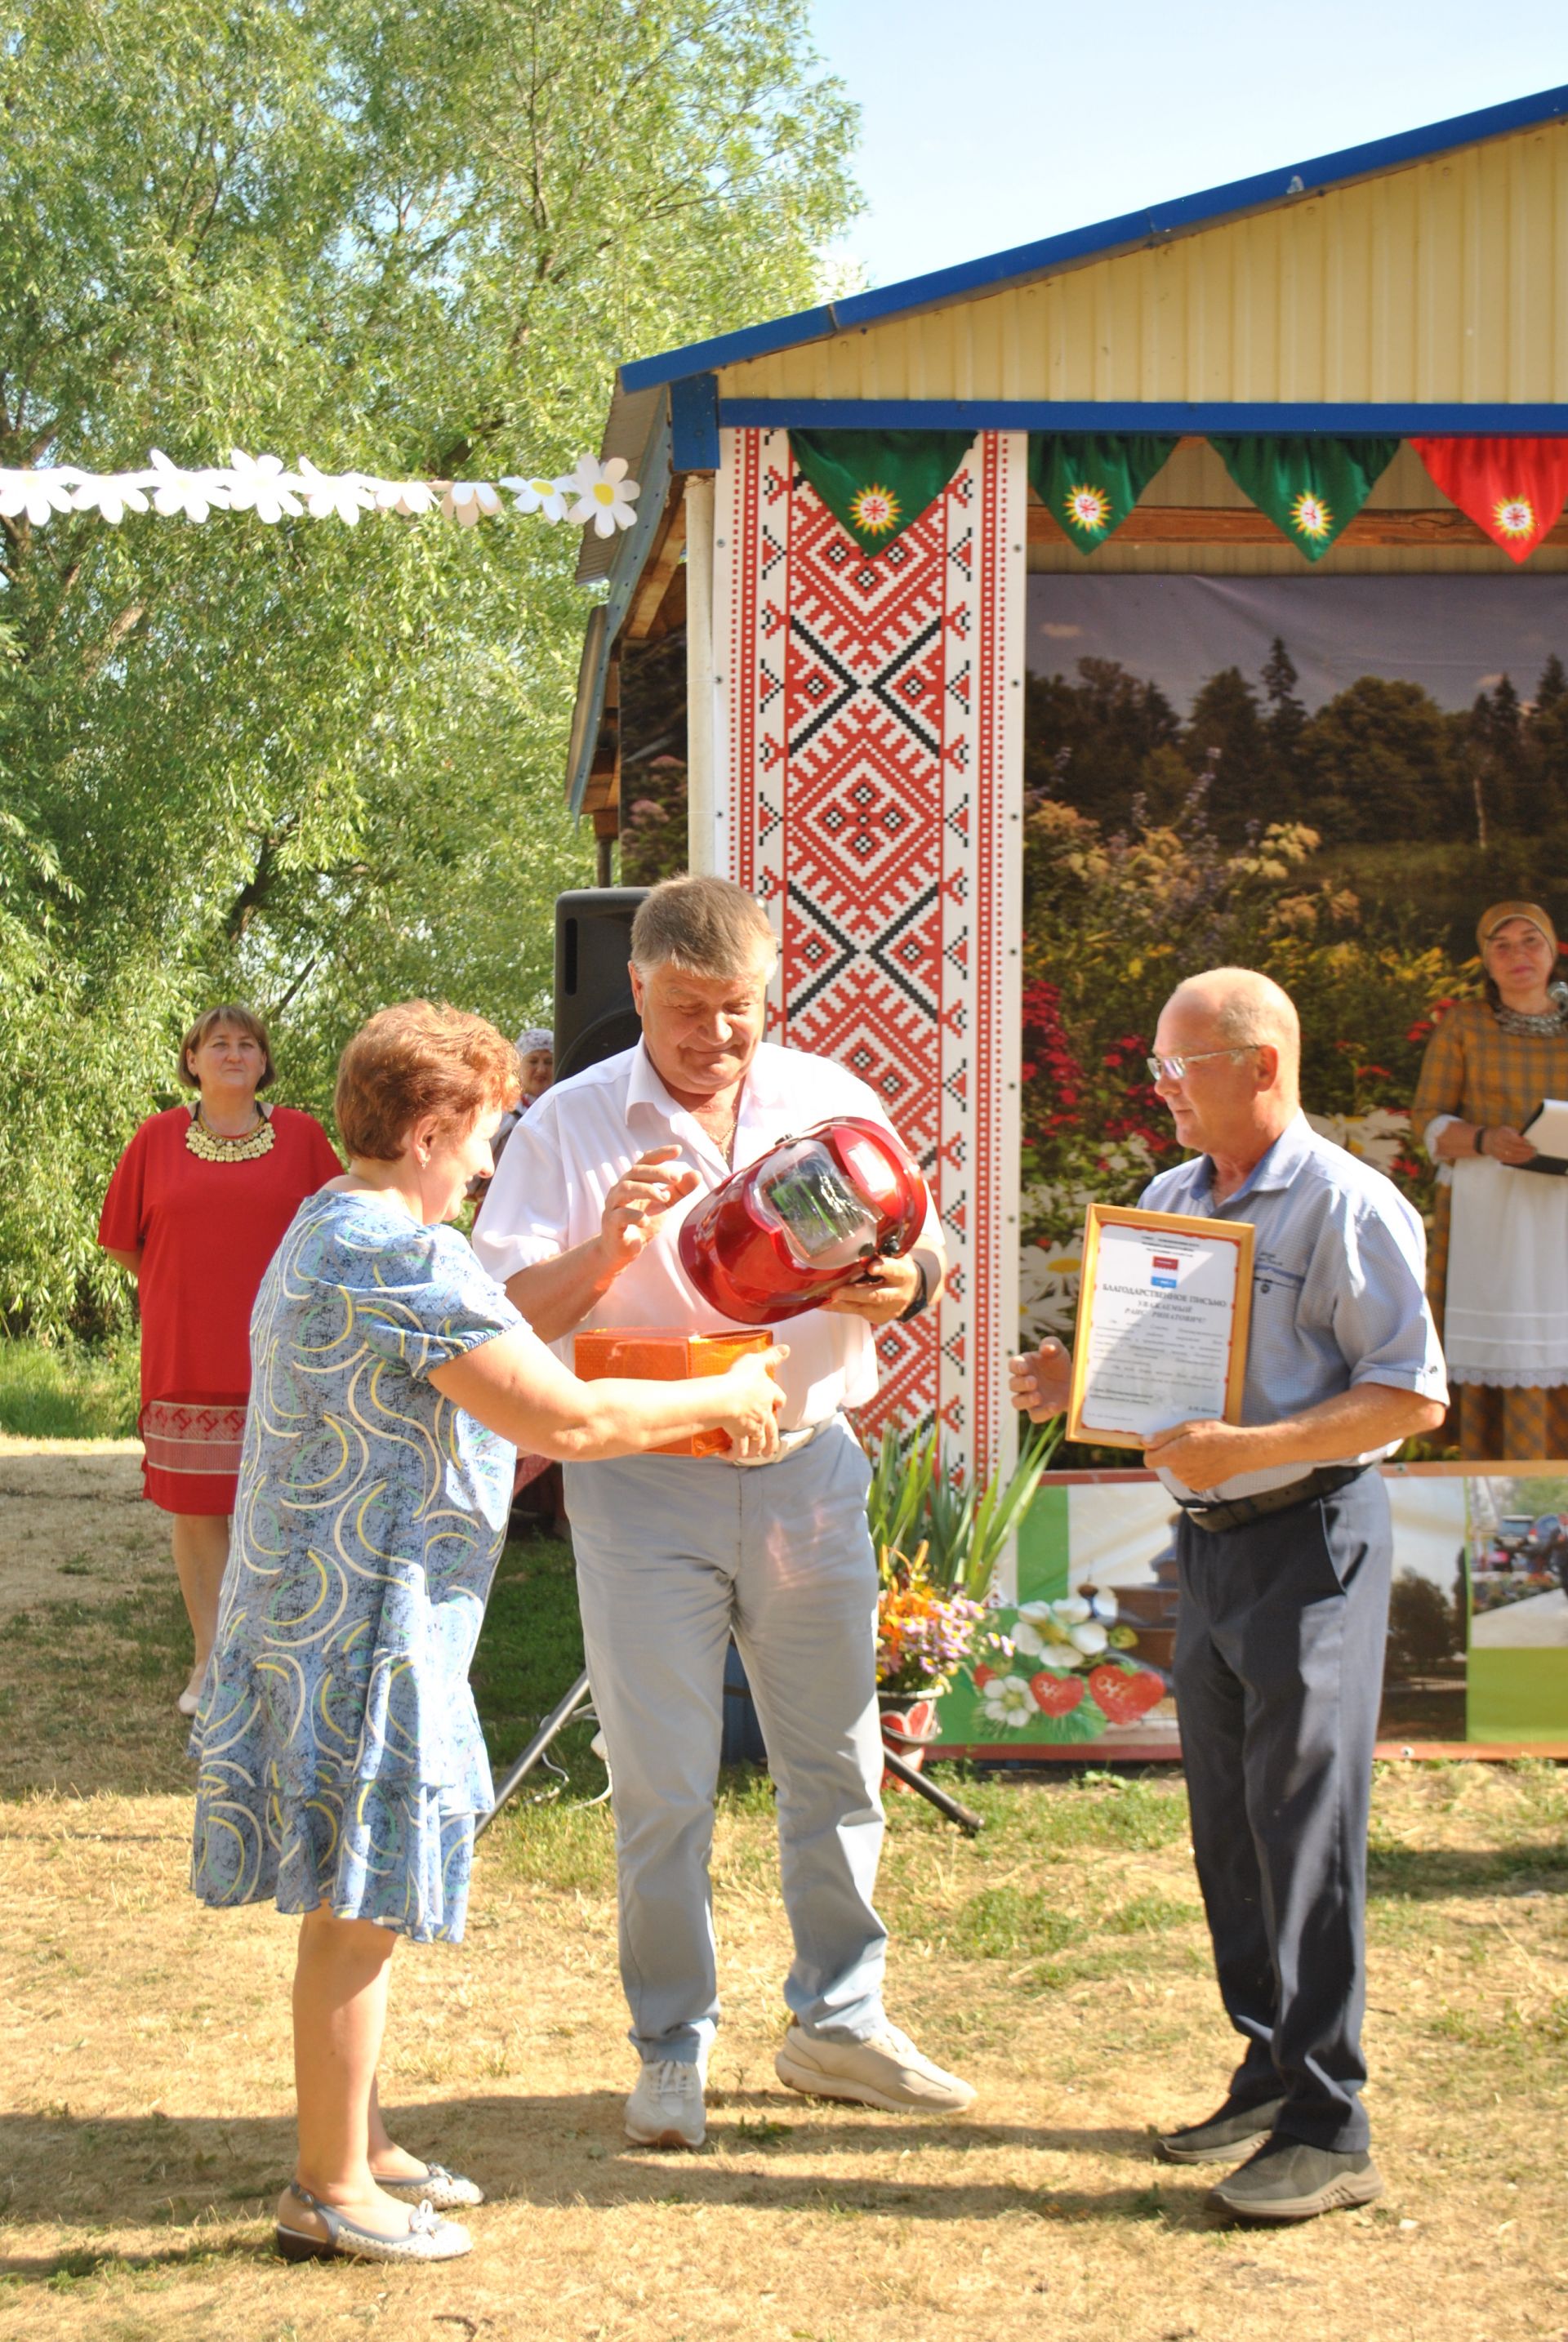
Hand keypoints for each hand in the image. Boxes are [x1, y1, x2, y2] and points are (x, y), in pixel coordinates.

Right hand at [597, 1146, 699, 1272]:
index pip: (645, 1161)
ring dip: (647, 1190)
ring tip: (664, 1198)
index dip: (660, 1154)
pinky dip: (634, 1216)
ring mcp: (613, 1206)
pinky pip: (620, 1215)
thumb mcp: (663, 1205)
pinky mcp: (611, 1224)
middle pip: (636, 1171)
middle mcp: (621, 1189)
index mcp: (634, 1182)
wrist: (621, 1251)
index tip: (678, 1150)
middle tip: (676, 1178)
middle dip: (657, 1172)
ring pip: (625, 1188)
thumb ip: (679, 1191)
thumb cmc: (641, 1224)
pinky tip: (646, 1220)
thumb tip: (697, 1174)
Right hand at [717, 1345, 788, 1459]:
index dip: (779, 1401)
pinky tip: (728, 1455)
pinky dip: (734, 1454)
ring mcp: (752, 1427)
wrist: (726, 1398)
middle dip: (772, 1440)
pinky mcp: (739, 1436)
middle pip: (772, 1430)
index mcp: (768, 1395)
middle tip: (772, 1449)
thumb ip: (771, 1356)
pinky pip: (738, 1449)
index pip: (779, 1398)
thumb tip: (787, 1348)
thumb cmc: (739, 1379)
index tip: (780, 1405)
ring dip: (758, 1450)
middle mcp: (764, 1414)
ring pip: (759, 1443)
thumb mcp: (756, 1362)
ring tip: (756, 1455)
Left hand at [820, 1255, 921, 1324]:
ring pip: (863, 1307)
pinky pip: (856, 1313)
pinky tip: (825, 1304)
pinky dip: (839, 1308)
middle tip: (837, 1292)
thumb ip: (881, 1253)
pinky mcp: (878, 1317)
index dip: (883, 1268)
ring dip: (842, 1303)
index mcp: (904, 1274)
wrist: (912, 1290)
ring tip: (824, 1299)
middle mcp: (897, 1294)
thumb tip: (857, 1245)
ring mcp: (887, 1309)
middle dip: (855, 1293)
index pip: (894, 1270)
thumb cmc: (898, 1269)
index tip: (871, 1267)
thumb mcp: (896, 1257)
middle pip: (876, 1295)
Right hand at [1009, 1342, 1070, 1420]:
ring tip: (1038, 1396)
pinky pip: (1034, 1416)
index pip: (1012, 1365)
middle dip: (1021, 1384)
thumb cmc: (1059, 1363)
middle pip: (1012, 1385)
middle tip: (1034, 1382)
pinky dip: (1043, 1412)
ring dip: (1025, 1400)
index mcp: (1024, 1365)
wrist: (1073, 1381)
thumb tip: (1045, 1348)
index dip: (1016, 1367)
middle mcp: (1022, 1382)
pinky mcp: (1038, 1410)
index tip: (1025, 1368)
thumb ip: (1051, 1344)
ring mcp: (1028, 1398)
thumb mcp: (1058, 1350)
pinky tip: (1054, 1406)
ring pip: (1017, 1402)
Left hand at [1142, 1417, 1257, 1491]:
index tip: (1162, 1442)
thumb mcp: (1188, 1427)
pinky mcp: (1200, 1486)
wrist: (1241, 1451)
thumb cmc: (1216, 1435)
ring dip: (1184, 1461)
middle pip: (1165, 1463)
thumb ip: (1164, 1437)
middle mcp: (1179, 1472)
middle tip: (1190, 1440)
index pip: (1149, 1460)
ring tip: (1202, 1449)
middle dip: (1172, 1452)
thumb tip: (1144, 1442)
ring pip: (1178, 1470)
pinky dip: (1195, 1469)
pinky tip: (1207, 1459)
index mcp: (1173, 1456)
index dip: (1153, 1450)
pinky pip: (1190, 1477)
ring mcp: (1189, 1481)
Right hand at [1481, 1124, 1536, 1165]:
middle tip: (1534, 1150)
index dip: (1520, 1140)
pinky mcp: (1499, 1158)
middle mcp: (1497, 1144)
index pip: (1510, 1138)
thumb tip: (1524, 1139)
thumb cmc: (1498, 1134)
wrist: (1485, 1141)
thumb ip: (1514, 1133)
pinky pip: (1510, 1160)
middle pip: (1513, 1148)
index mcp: (1499, 1134)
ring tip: (1532, 1155)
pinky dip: (1519, 1160)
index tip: (1528, 1141)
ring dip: (1523, 1156)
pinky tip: (1526, 1159)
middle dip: (1525, 1150)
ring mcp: (1498, 1152)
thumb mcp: (1505, 1129)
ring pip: (1512, 1155)